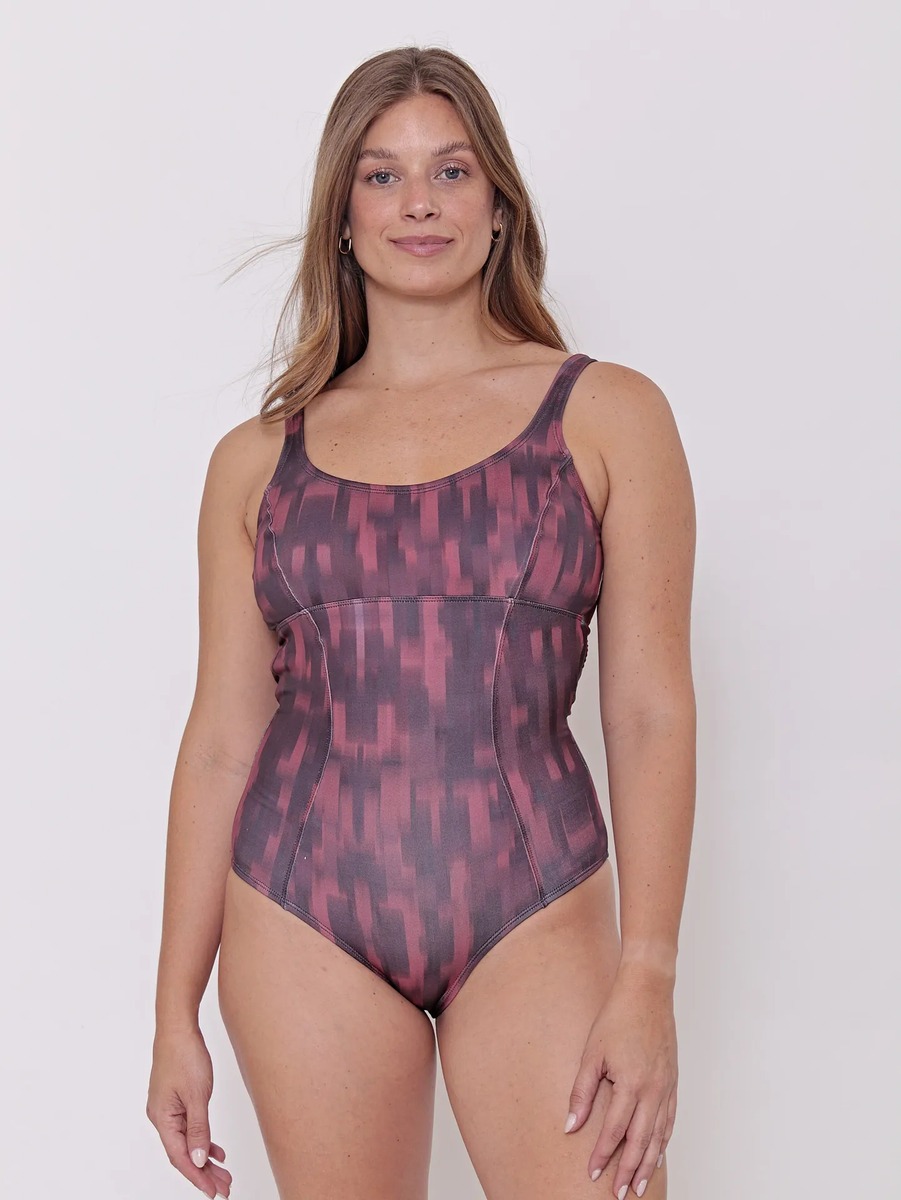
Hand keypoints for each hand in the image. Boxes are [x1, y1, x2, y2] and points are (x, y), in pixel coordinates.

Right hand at [146, 1025, 232, 1197]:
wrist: (178, 1028)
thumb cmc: (185, 1056)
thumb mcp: (197, 1095)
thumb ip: (199, 1129)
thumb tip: (200, 1158)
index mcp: (163, 1118)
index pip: (180, 1157)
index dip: (197, 1177)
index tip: (213, 1192)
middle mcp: (162, 1117)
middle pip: (184, 1153)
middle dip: (204, 1173)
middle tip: (224, 1188)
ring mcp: (168, 1109)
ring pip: (188, 1141)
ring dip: (205, 1158)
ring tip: (224, 1174)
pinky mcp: (176, 1100)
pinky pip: (189, 1127)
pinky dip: (203, 1139)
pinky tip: (216, 1150)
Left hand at [564, 967, 677, 1197]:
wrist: (648, 992)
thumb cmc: (617, 1017)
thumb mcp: (592, 1052)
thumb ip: (582, 1092)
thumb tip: (570, 1126)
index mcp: (630, 1083)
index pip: (615, 1132)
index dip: (603, 1156)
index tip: (592, 1174)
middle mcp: (653, 1090)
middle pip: (640, 1142)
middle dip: (629, 1171)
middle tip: (620, 1194)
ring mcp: (666, 1087)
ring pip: (659, 1136)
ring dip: (649, 1163)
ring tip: (640, 1186)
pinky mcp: (673, 1082)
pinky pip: (669, 1120)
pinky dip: (663, 1141)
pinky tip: (657, 1153)